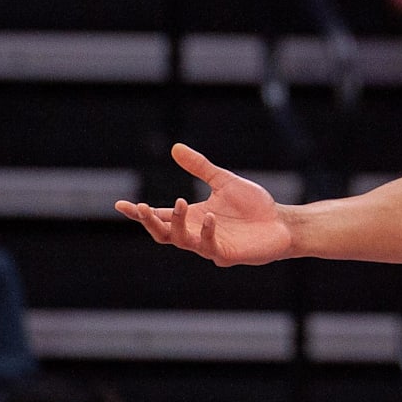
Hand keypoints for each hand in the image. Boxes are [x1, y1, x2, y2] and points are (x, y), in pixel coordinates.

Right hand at [114, 143, 292, 265]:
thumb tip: (175, 148)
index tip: (120, 204)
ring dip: (177, 223)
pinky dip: (207, 232)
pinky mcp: (227, 254)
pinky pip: (210, 246)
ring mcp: (210, 246)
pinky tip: (210, 217)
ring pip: (182, 240)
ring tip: (180, 202)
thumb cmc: (253, 206)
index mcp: (192, 217)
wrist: (281, 222)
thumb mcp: (224, 181)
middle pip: (163, 233)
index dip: (140, 213)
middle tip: (142, 207)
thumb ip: (200, 167)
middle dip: (150, 222)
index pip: (160, 216)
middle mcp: (196, 233)